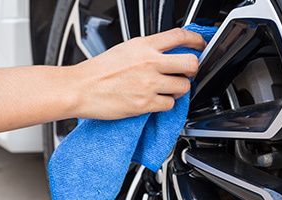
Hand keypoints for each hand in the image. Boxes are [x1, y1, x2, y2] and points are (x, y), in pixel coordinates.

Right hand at [71, 28, 205, 119]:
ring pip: (183, 87)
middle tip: (187, 73)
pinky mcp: (145, 103)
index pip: (180, 36)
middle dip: (193, 69)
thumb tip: (166, 54)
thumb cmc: (98, 71)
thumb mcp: (124, 50)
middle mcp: (150, 62)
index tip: (200, 45)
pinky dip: (165, 103)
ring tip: (166, 89)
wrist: (81, 88)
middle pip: (190, 63)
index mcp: (143, 46)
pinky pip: (170, 104)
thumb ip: (147, 50)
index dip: (196, 40)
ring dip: (178, 89)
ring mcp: (149, 83)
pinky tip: (154, 100)